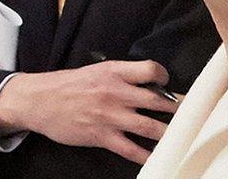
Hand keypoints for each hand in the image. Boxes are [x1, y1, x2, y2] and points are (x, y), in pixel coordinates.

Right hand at [0, 61, 177, 164]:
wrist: (40, 100)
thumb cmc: (68, 84)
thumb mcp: (96, 70)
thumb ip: (120, 75)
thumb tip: (145, 82)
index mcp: (114, 72)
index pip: (150, 70)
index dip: (164, 77)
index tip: (168, 84)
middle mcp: (116, 92)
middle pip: (156, 100)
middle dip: (175, 107)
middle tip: (188, 112)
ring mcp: (110, 116)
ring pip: (148, 126)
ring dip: (167, 132)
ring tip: (181, 135)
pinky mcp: (102, 136)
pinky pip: (130, 148)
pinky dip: (146, 155)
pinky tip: (157, 158)